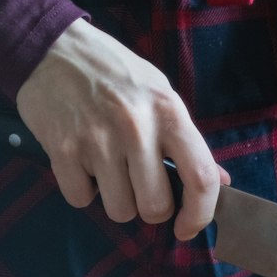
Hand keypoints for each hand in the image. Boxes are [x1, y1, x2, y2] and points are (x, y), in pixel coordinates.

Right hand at [16, 19, 228, 239]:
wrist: (54, 48)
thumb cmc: (115, 73)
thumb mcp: (160, 93)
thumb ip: (186, 141)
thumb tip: (221, 182)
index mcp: (168, 112)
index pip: (201, 178)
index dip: (200, 214)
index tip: (188, 227)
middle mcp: (136, 127)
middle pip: (156, 206)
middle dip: (150, 208)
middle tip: (139, 185)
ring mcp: (97, 139)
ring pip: (119, 210)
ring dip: (115, 199)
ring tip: (108, 168)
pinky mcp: (62, 149)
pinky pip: (80, 199)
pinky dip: (82, 189)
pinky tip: (82, 162)